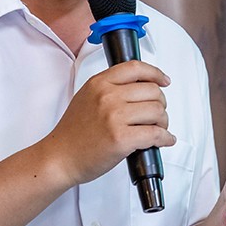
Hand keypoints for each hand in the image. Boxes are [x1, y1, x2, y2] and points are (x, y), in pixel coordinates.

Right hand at [40, 60, 175, 187]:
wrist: (60, 158)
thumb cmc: (72, 133)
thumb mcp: (86, 98)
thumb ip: (109, 88)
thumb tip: (139, 88)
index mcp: (99, 83)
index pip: (136, 68)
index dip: (155, 73)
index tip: (163, 80)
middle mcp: (107, 96)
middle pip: (152, 91)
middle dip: (161, 104)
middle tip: (158, 115)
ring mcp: (115, 117)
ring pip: (158, 111)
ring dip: (163, 122)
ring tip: (158, 129)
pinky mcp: (121, 139)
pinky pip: (156, 134)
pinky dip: (165, 138)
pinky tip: (164, 141)